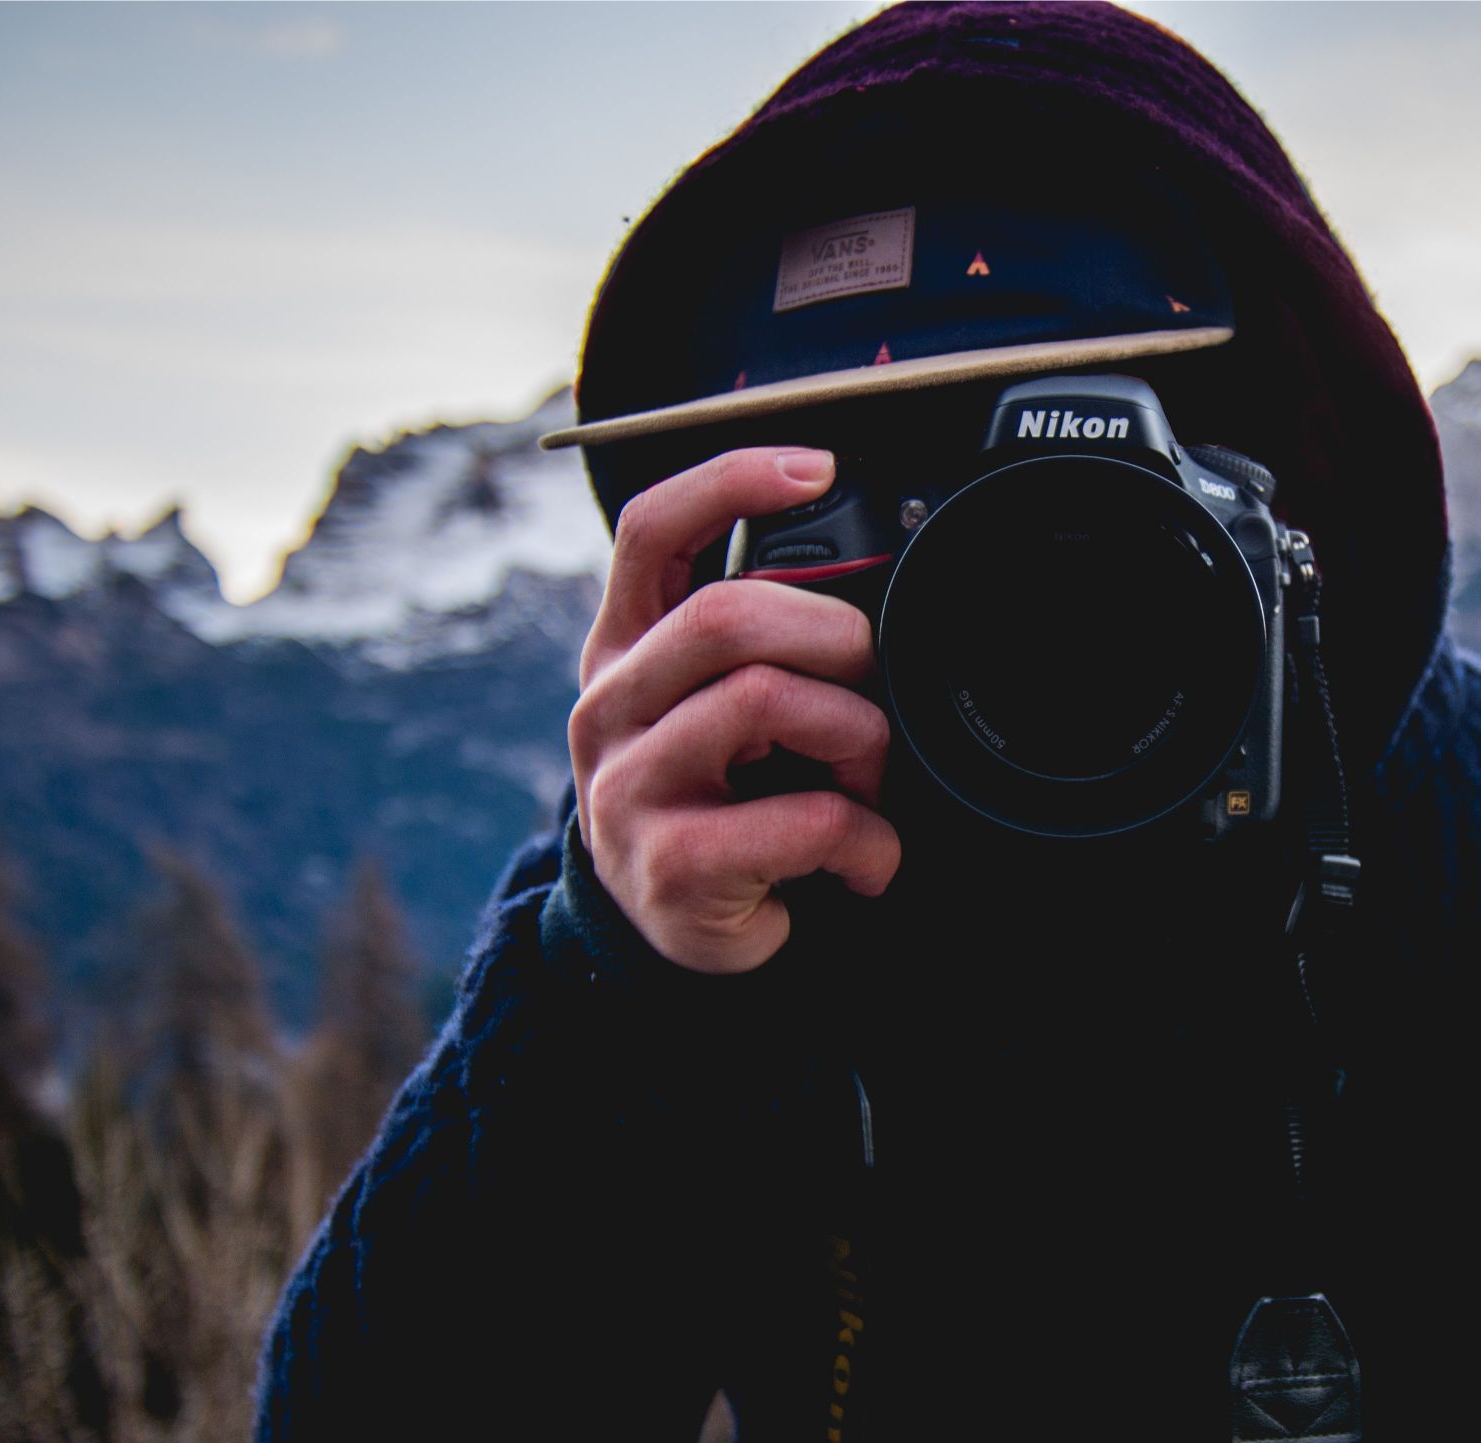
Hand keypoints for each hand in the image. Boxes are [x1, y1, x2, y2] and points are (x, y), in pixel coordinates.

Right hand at [568, 448, 900, 972]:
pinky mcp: (670, 865)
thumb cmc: (728, 799)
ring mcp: (628, 787)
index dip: (732, 483)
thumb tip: (869, 581)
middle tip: (871, 685)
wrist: (683, 935)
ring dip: (859, 740)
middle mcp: (609, 706)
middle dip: (834, 638)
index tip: (818, 469)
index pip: (653, 532)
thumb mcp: (730, 707)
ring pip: (767, 703)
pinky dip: (868, 840)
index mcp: (627, 648)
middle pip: (727, 617)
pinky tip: (868, 860)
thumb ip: (767, 642)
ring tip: (869, 781)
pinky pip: (805, 819)